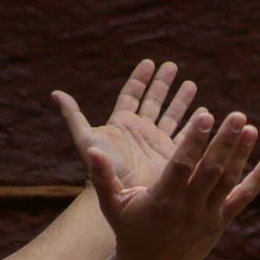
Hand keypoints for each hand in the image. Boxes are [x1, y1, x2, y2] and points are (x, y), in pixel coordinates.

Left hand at [53, 60, 202, 188]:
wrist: (121, 196)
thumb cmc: (102, 169)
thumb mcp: (86, 139)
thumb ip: (73, 116)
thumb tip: (55, 93)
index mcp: (122, 123)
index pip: (132, 95)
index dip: (140, 79)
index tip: (150, 63)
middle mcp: (141, 131)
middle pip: (154, 101)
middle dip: (163, 83)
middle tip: (172, 66)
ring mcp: (157, 143)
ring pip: (172, 116)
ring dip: (181, 100)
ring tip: (190, 84)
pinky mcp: (171, 156)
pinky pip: (185, 136)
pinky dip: (194, 125)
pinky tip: (204, 113)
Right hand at [86, 111, 259, 259]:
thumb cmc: (129, 231)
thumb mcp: (112, 205)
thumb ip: (103, 176)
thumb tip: (91, 148)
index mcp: (163, 199)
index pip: (182, 165)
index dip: (195, 140)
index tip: (206, 116)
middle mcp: (188, 208)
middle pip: (211, 170)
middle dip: (224, 142)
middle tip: (238, 115)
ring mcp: (208, 216)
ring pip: (229, 181)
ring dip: (242, 154)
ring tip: (251, 128)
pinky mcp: (220, 223)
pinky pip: (243, 198)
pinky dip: (259, 178)